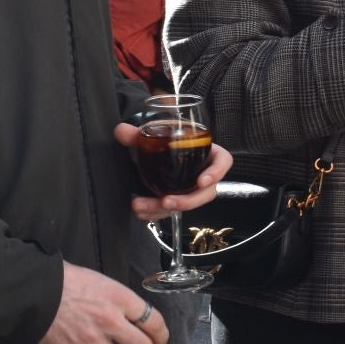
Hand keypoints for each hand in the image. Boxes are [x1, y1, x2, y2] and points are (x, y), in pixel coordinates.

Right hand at [38, 260, 169, 343]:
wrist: (38, 293)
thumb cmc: (70, 281)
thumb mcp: (104, 283)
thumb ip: (121, 302)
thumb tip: (133, 316)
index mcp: (121, 299)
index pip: (153, 321)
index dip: (161, 335)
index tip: (161, 341)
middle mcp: (112, 321)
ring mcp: (93, 339)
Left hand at [113, 123, 233, 220]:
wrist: (157, 151)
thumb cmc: (168, 140)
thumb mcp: (156, 134)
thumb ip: (138, 133)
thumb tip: (121, 130)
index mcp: (207, 153)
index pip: (223, 162)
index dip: (216, 172)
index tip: (201, 180)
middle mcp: (204, 173)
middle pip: (206, 193)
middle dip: (187, 201)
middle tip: (167, 201)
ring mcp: (192, 189)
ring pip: (187, 205)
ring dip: (165, 210)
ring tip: (143, 207)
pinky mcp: (178, 200)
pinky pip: (172, 211)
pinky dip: (155, 213)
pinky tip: (141, 211)